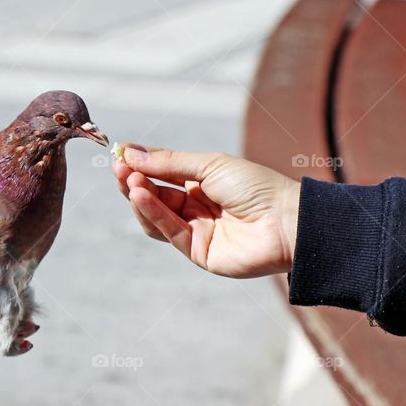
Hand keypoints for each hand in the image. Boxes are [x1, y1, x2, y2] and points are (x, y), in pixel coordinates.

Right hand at [112, 146, 300, 278]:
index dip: (141, 165)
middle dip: (134, 180)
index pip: (163, 174)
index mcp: (203, 183)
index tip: (120, 154)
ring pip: (156, 216)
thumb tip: (131, 153)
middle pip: (155, 195)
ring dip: (140, 197)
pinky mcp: (198, 252)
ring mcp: (197, 230)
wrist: (287, 220)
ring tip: (130, 180)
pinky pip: (168, 232)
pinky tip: (141, 195)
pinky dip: (151, 213)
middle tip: (118, 167)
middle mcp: (197, 207)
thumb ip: (169, 163)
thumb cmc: (256, 186)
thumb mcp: (210, 165)